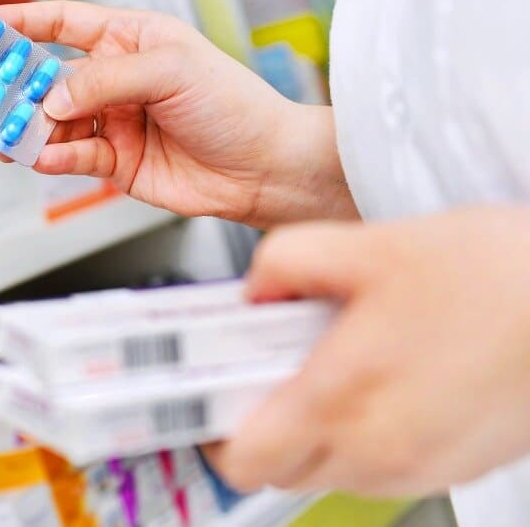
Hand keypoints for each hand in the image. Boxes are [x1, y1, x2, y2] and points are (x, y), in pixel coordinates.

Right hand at [0, 1, 355, 227]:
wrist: (264, 168)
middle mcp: (115, 80)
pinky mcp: (114, 162)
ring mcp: (112, 122)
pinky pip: (71, 156)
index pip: (62, 24)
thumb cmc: (233, 105)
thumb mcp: (168, 71)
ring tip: (4, 133)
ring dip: (27, 128)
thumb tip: (51, 99)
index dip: (21, 22)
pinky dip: (54, 156)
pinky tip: (44, 155)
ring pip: (51, 122)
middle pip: (46, 77)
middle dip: (11, 84)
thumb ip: (102, 80)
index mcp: (129, 39)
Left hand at [204, 206, 529, 495]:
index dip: (218, 431)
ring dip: (318, 431)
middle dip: (266, 426)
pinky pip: (384, 468)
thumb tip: (255, 292)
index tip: (218, 396)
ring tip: (340, 365)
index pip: (244, 460)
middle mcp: (380, 449)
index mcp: (344, 398)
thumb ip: (288, 262)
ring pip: (333, 472)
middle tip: (276, 370)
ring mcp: (421, 467)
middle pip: (282, 469)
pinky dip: (368, 434)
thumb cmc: (499, 276)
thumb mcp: (372, 243)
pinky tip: (389, 378)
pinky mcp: (458, 467)